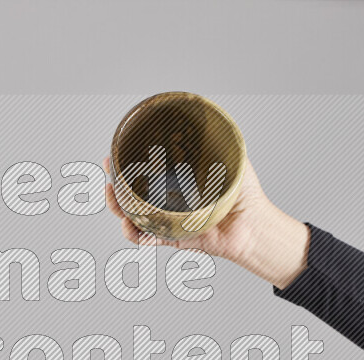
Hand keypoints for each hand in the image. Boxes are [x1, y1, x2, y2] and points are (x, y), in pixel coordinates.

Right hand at [102, 156, 310, 288]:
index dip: (124, 165)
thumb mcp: (232, 159)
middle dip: (114, 188)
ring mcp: (168, 220)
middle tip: (110, 178)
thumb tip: (212, 118)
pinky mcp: (173, 238)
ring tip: (117, 203)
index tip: (112, 155)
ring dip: (119, 210)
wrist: (253, 224)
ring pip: (132, 217)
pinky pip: (147, 238)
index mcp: (177, 182)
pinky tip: (131, 227)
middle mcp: (169, 201)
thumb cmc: (246, 195)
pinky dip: (135, 235)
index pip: (144, 172)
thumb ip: (222, 141)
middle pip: (130, 195)